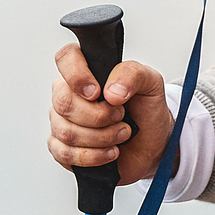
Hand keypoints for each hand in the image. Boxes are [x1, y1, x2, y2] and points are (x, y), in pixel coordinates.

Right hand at [47, 44, 173, 184]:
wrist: (153, 145)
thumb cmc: (147, 111)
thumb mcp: (152, 85)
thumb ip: (134, 74)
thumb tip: (111, 91)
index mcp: (87, 72)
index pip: (66, 58)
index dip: (77, 76)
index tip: (97, 93)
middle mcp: (69, 94)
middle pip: (64, 103)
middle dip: (99, 115)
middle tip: (121, 116)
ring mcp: (62, 122)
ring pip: (66, 131)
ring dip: (102, 137)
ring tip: (122, 134)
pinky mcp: (62, 149)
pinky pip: (65, 153)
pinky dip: (94, 156)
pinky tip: (111, 151)